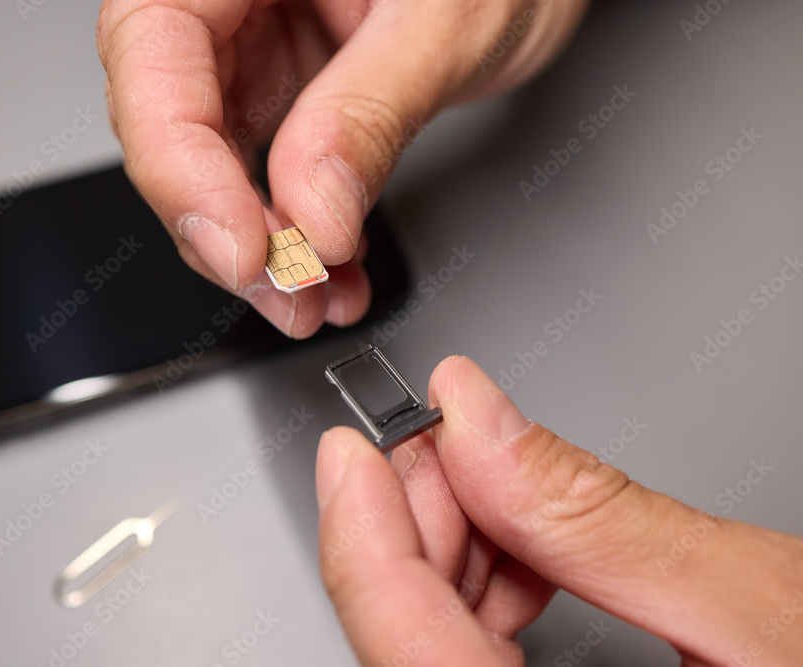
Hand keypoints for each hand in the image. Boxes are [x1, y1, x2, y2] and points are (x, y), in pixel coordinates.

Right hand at [96, 0, 589, 336]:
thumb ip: (369, 110)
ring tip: (317, 296)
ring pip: (213, 160)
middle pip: (169, 116)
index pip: (153, 48)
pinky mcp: (288, 87)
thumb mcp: (450, 18)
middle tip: (284, 287)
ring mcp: (255, 41)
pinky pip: (267, 170)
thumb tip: (312, 212)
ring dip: (262, 245)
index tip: (240, 246)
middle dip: (223, 223)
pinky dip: (298, 229)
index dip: (179, 162)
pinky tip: (333, 266)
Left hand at [315, 356, 802, 665]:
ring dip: (451, 556)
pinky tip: (521, 550)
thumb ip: (602, 517)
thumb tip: (478, 421)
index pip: (410, 652)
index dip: (368, 544)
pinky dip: (483, 594)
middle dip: (418, 531)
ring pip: (429, 652)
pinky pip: (470, 662)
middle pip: (407, 649)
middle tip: (442, 444)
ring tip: (493, 484)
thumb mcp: (755, 607)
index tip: (353, 455)